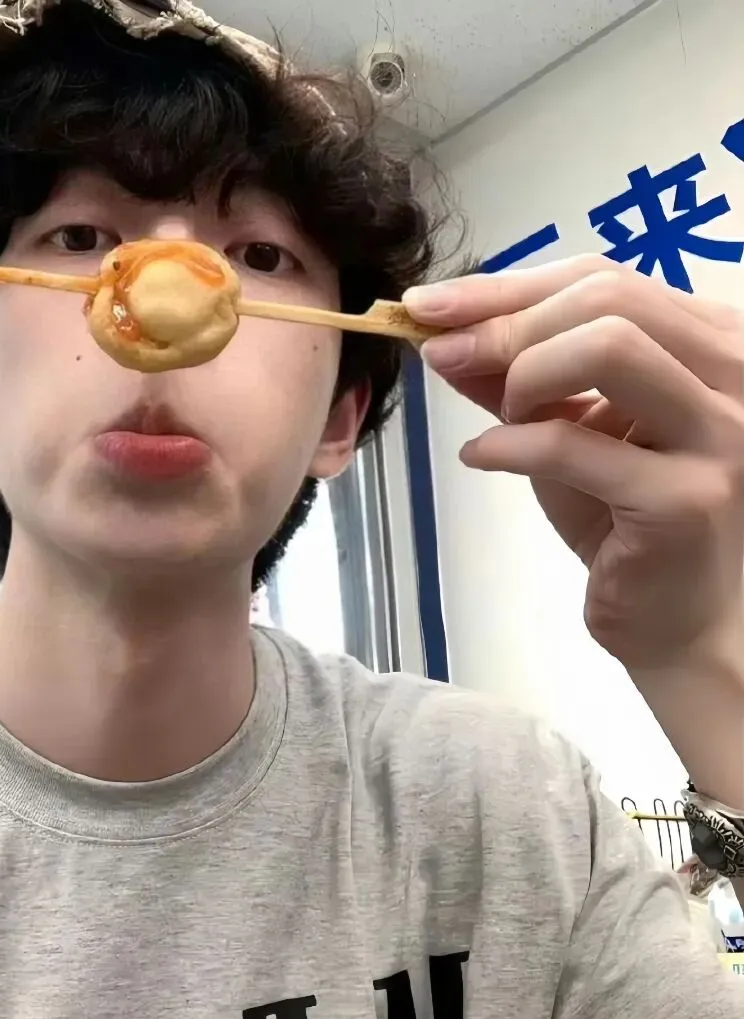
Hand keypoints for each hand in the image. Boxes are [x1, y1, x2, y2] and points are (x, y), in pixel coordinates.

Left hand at [403, 255, 743, 671]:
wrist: (674, 618)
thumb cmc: (623, 519)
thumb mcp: (566, 429)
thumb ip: (519, 376)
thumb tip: (445, 331)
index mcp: (710, 342)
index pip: (602, 278)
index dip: (504, 285)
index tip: (428, 305)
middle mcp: (734, 373)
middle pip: (606, 298)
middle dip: (502, 323)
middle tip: (440, 356)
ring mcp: (722, 434)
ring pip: (607, 347)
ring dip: (524, 378)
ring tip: (499, 419)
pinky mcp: (687, 497)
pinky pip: (573, 443)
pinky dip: (506, 444)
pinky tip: (481, 456)